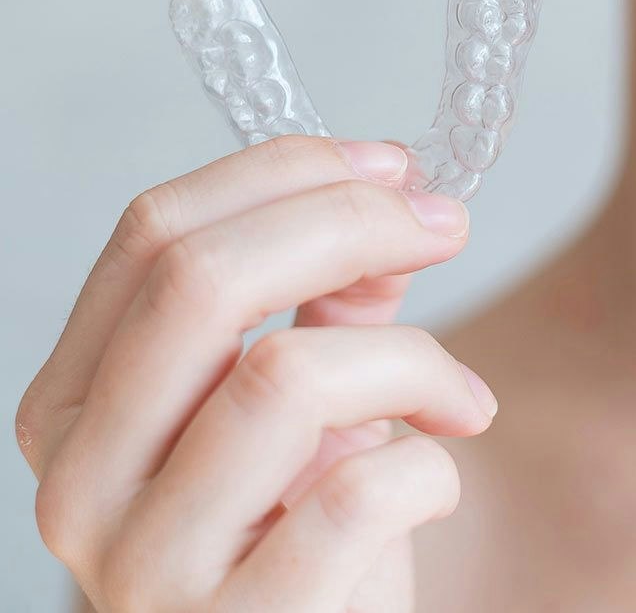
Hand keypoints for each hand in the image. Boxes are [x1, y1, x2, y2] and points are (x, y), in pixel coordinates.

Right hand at [16, 136, 497, 611]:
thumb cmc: (293, 523)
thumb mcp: (299, 398)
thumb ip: (332, 296)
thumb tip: (395, 199)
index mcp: (79, 397)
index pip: (153, 231)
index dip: (285, 172)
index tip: (389, 166)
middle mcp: (84, 478)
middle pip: (200, 280)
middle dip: (348, 222)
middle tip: (442, 222)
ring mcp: (147, 566)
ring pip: (285, 377)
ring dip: (412, 359)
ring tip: (458, 394)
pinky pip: (355, 498)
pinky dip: (430, 465)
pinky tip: (439, 476)